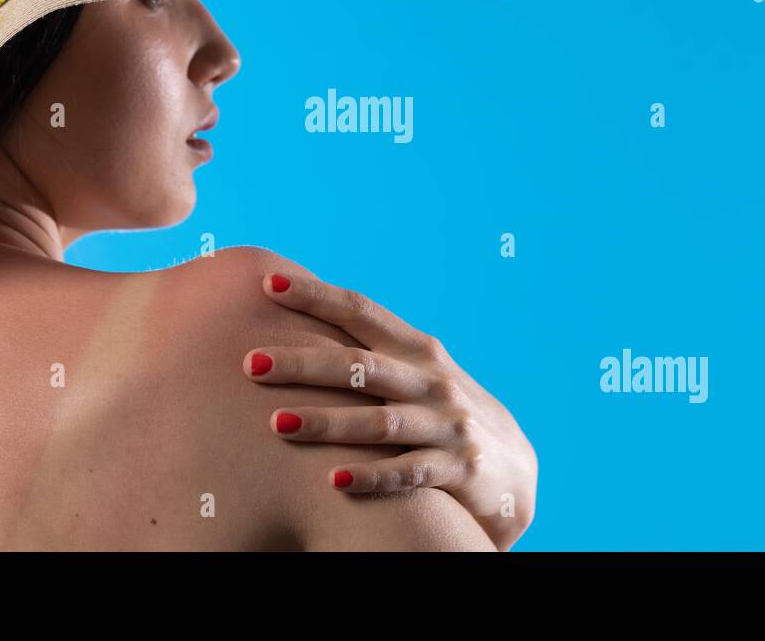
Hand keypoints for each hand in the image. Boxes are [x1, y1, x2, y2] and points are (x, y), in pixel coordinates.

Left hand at [242, 271, 537, 549]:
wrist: (513, 471)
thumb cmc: (442, 414)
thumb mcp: (416, 376)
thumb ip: (369, 354)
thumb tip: (297, 328)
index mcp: (417, 349)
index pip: (360, 312)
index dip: (316, 296)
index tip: (268, 282)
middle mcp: (432, 381)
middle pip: (360, 365)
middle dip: (304, 363)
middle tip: (250, 363)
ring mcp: (447, 425)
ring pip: (380, 421)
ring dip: (328, 422)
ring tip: (277, 422)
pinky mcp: (459, 470)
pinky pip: (409, 473)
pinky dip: (372, 476)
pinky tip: (334, 481)